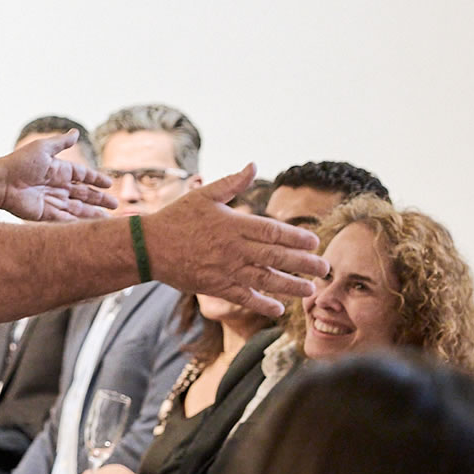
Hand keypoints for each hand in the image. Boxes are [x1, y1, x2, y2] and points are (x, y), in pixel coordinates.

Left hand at [0, 132, 115, 222]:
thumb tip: (76, 132)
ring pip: (77, 209)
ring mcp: (51, 201)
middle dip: (99, 200)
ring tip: (107, 220)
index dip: (96, 180)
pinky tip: (89, 227)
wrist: (1, 182)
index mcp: (58, 170)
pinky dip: (77, 223)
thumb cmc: (20, 163)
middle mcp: (57, 186)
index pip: (83, 176)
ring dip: (92, 214)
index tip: (109, 184)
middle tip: (115, 205)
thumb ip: (61, 143)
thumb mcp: (43, 149)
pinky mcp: (44, 214)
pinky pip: (64, 220)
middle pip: (83, 195)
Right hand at [139, 165, 326, 316]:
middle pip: (276, 257)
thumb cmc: (177, 218)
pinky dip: (262, 304)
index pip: (273, 231)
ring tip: (310, 290)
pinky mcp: (215, 287)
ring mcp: (225, 270)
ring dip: (291, 286)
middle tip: (325, 268)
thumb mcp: (204, 195)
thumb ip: (232, 183)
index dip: (297, 237)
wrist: (149, 246)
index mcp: (233, 224)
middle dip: (304, 264)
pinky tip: (279, 308)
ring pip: (265, 279)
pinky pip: (243, 297)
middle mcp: (233, 248)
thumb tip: (254, 165)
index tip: (315, 242)